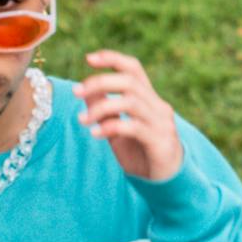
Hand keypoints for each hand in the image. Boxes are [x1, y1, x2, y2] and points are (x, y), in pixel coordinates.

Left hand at [75, 49, 183, 181]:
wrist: (164, 183)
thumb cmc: (141, 154)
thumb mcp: (117, 131)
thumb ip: (105, 111)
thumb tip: (85, 90)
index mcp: (149, 99)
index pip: (133, 69)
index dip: (112, 59)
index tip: (88, 58)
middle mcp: (158, 106)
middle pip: (130, 81)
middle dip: (100, 82)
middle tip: (76, 92)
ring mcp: (162, 123)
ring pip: (131, 102)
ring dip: (101, 108)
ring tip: (83, 120)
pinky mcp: (160, 142)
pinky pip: (134, 127)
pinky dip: (111, 127)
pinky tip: (95, 134)